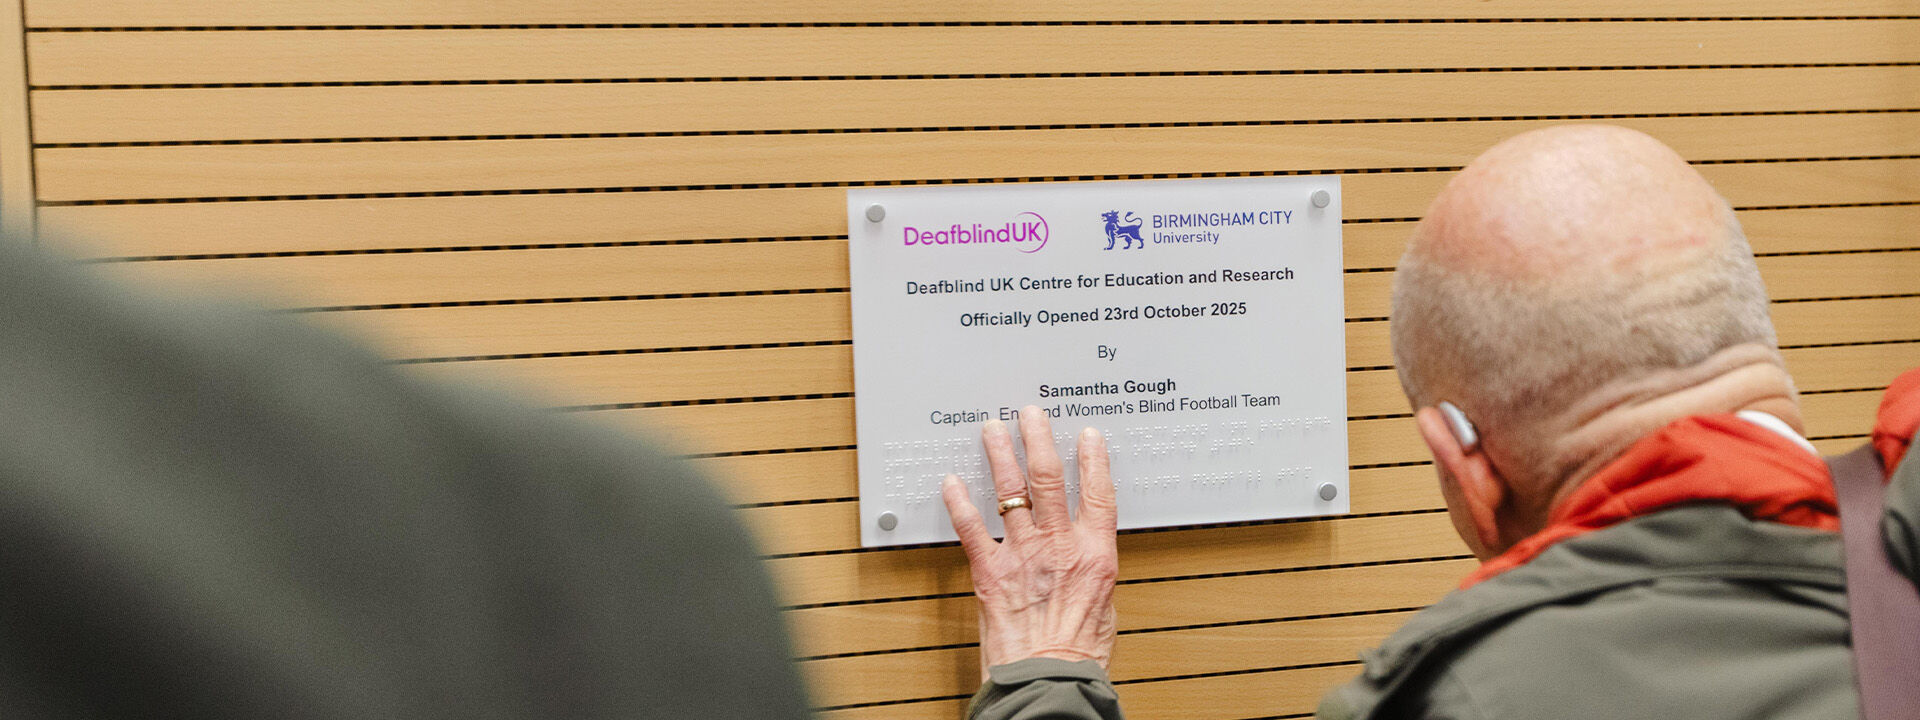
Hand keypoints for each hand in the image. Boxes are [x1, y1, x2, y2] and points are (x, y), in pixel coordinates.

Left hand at [941, 406, 1119, 676]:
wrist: (1049, 679)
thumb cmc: (1078, 653)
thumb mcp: (1103, 604)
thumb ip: (1091, 570)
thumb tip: (1085, 556)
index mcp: (1095, 554)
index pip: (1097, 494)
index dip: (1093, 461)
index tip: (1086, 437)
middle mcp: (1059, 546)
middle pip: (1049, 480)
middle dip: (1038, 440)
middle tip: (1030, 415)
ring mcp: (1023, 555)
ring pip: (1010, 493)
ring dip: (1000, 456)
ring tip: (992, 431)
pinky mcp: (991, 572)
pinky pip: (972, 528)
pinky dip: (960, 503)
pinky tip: (952, 483)